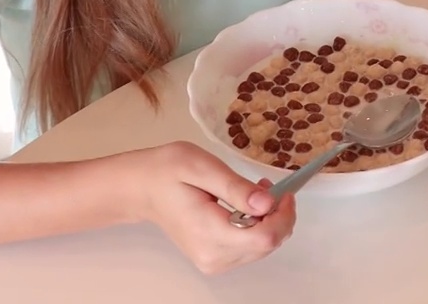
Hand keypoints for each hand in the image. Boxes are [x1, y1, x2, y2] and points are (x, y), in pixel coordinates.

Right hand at [133, 141, 296, 273]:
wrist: (143, 188)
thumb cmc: (168, 171)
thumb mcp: (202, 166)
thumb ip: (236, 187)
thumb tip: (267, 204)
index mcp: (208, 233)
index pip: (264, 238)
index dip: (283, 215)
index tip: (283, 191)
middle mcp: (212, 256)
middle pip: (267, 245)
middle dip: (278, 216)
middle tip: (267, 185)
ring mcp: (213, 262)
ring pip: (262, 248)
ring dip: (268, 221)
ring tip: (254, 193)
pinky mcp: (214, 260)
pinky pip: (250, 249)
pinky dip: (257, 228)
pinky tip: (246, 208)